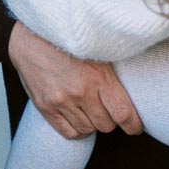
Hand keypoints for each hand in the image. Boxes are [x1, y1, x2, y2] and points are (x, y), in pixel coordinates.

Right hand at [8, 23, 142, 140]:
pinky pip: (69, 133)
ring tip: (88, 106)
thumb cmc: (69, 41)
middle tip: (105, 106)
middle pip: (106, 125)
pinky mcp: (45, 107)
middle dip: (109, 118)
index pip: (122, 113)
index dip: (133, 125)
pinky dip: (77, 129)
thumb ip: (112, 74)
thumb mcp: (98, 50)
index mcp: (97, 76)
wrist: (33, 35)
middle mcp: (79, 92)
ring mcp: (61, 101)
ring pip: (88, 130)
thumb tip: (133, 94)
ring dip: (92, 122)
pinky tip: (77, 116)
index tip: (135, 126)